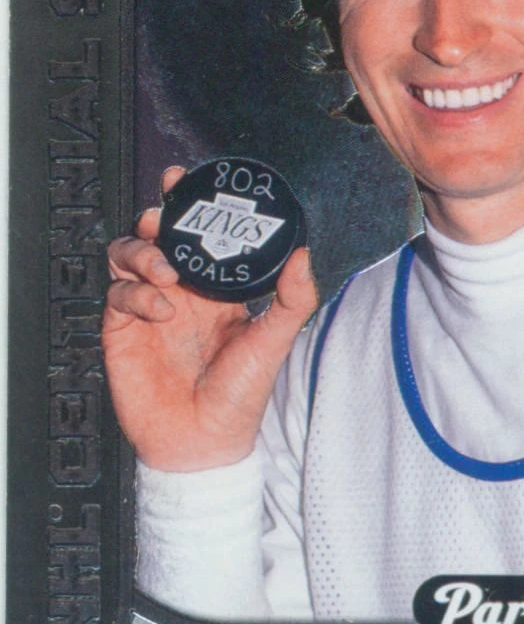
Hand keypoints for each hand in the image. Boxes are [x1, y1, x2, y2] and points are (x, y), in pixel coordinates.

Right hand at [102, 167, 316, 470]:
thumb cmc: (240, 396)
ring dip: (143, 251)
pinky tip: (161, 309)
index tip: (188, 179)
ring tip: (165, 268)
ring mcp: (149, 307)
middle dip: (158, 214)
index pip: (199, 234)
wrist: (203, 444)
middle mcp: (180, 291)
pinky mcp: (124, 329)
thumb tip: (304, 254)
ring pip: (129, 255)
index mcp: (214, 287)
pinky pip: (119, 294)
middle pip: (157, 235)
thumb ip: (292, 299)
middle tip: (165, 209)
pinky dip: (136, 293)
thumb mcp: (273, 341)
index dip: (190, 205)